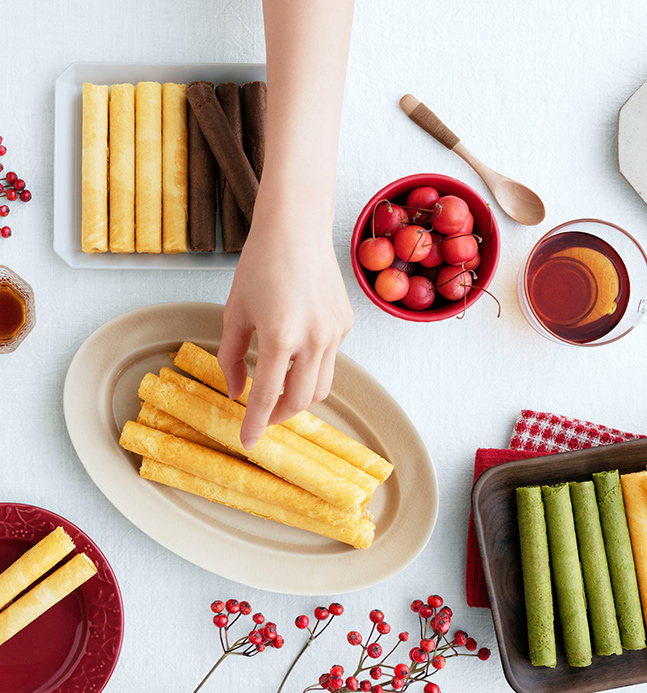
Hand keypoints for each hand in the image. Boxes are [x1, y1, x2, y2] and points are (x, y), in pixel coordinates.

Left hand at [218, 209, 352, 449]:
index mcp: (280, 336)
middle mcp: (313, 339)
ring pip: (321, 386)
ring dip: (299, 395)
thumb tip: (237, 392)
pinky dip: (312, 366)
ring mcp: (334, 333)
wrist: (296, 228)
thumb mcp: (235, 312)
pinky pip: (330, 359)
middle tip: (262, 414)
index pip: (267, 396)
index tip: (248, 442)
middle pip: (302, 401)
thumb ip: (232, 357)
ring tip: (280, 387)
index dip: (255, 424)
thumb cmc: (261, 264)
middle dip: (280, 415)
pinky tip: (297, 348)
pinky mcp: (345, 325)